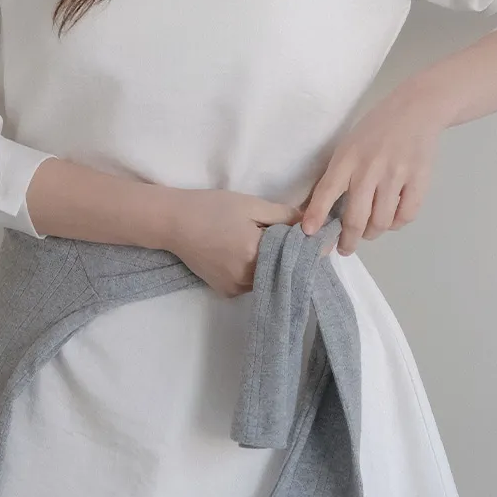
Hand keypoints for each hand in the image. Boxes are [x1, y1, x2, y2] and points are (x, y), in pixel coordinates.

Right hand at [160, 188, 329, 297]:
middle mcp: (247, 278)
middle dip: (293, 257)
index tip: (323, 241)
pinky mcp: (226, 292)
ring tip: (277, 248)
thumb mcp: (251, 205)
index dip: (309, 247)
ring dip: (276, 267)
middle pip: (282, 270)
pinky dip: (258, 273)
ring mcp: (235, 288)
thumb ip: (283, 216)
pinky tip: (252, 257)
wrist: (173, 223)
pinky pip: (252, 285)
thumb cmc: (212, 208)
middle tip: (301, 242)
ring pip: (268, 279)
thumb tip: (311, 223)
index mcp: (255, 254)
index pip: (294, 254)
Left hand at [300, 93, 442, 255]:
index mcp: (348, 158)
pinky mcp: (418, 180)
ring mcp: (396, 175)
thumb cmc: (375, 129)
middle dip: (347, 240)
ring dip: (372, 234)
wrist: (416, 110)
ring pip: (381, 222)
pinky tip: (391, 220)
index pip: (327, 192)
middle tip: (345, 247)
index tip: (309, 234)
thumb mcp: (348, 146)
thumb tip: (320, 212)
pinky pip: (406, 216)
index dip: (316, 216)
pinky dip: (396, 224)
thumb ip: (337, 176)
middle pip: (356, 218)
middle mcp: (370, 169)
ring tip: (368, 232)